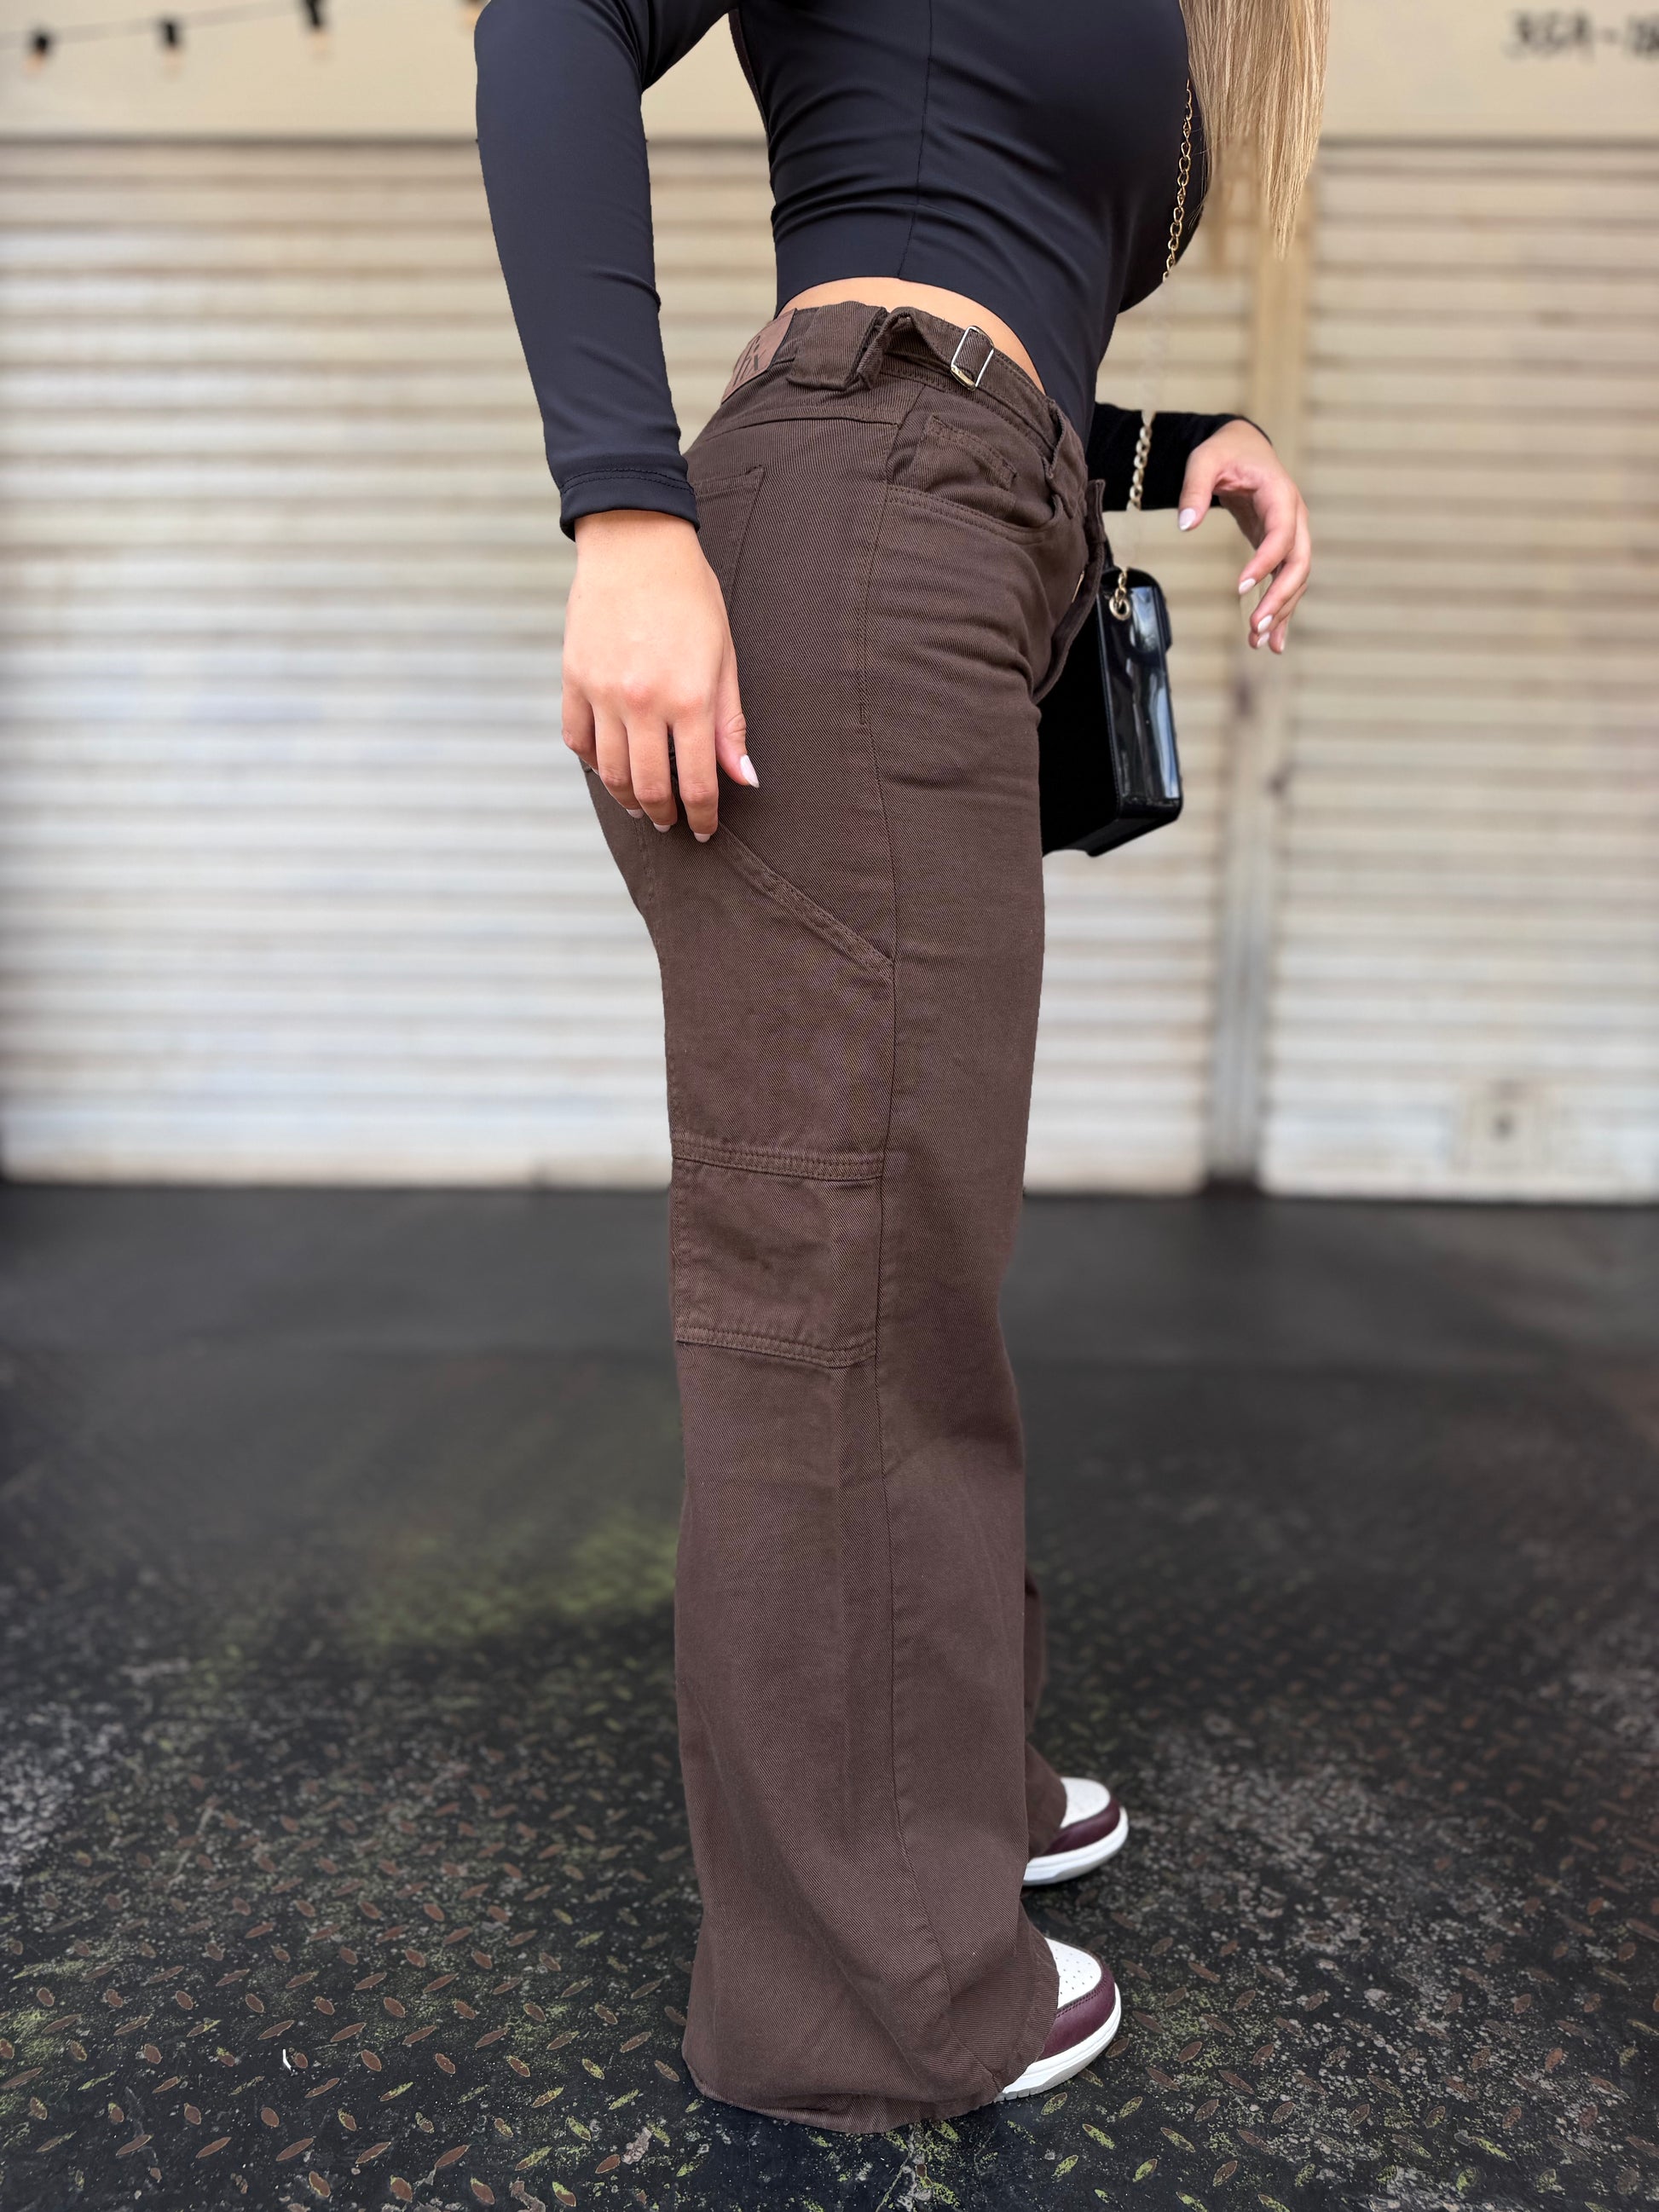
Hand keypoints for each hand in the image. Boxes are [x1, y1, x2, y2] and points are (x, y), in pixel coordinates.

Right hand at [563, 509, 755, 838]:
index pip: (697, 782)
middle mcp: (643, 702)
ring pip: (610, 772)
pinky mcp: (574, 679)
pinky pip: (578, 740)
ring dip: (628, 799)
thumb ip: (731, 724)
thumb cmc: (691, 597)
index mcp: (689, 698)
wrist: (637, 545)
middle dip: (664, 815)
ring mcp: (603, 692)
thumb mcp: (725, 658)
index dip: (701, 815)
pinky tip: (609, 767)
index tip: (702, 830)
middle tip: (671, 822)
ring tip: (641, 804)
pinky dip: (593, 762)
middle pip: (649, 787)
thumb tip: (745, 779)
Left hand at [1175, 420, 1310, 655]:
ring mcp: (1292, 536)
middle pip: (1299, 563)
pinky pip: (1286, 583)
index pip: (1281, 534)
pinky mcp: (1280, 550)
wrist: (1243, 448)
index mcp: (1281, 495)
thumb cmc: (1225, 452)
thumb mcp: (1204, 460)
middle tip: (1256, 627)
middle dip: (1280, 598)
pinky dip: (1280, 611)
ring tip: (1258, 643)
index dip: (1265, 562)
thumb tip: (1185, 525)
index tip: (1241, 587)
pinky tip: (1271, 642)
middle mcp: (1295, 517)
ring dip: (1280, 612)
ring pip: (1295, 579)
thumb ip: (1194, 488)